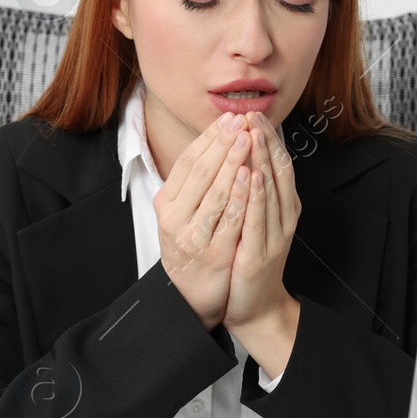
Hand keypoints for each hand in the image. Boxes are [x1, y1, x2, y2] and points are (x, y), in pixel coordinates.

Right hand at [154, 111, 252, 330]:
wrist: (193, 298)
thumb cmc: (192, 249)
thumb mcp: (181, 215)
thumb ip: (192, 185)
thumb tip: (214, 142)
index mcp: (166, 203)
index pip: (188, 161)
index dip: (209, 138)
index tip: (229, 119)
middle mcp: (174, 218)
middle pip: (201, 171)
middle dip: (223, 142)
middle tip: (242, 121)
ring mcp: (192, 237)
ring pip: (215, 191)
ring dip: (233, 161)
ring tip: (248, 138)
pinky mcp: (213, 254)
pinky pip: (229, 219)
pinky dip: (240, 195)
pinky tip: (250, 176)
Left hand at [223, 111, 300, 330]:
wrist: (256, 305)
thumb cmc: (251, 259)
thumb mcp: (256, 219)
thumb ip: (256, 190)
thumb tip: (247, 155)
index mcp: (283, 207)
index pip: (278, 165)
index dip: (268, 138)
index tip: (253, 114)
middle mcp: (284, 217)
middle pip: (278, 172)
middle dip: (264, 142)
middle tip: (253, 115)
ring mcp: (275, 236)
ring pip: (270, 192)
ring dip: (261, 161)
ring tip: (252, 135)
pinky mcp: (260, 254)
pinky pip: (258, 221)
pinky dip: (255, 198)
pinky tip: (250, 177)